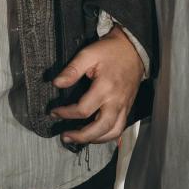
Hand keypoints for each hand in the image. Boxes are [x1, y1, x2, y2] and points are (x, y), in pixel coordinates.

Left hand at [50, 28, 142, 144]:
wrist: (133, 49)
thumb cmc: (110, 51)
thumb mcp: (88, 54)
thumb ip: (72, 70)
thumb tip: (57, 83)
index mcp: (105, 88)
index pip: (83, 109)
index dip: (66, 113)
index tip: (54, 112)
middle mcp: (116, 101)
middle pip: (100, 128)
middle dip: (81, 136)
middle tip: (65, 136)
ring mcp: (124, 106)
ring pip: (112, 132)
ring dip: (95, 140)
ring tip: (79, 139)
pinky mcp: (127, 107)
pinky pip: (119, 128)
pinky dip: (107, 135)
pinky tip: (95, 134)